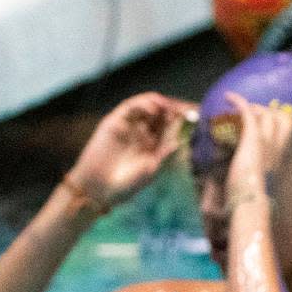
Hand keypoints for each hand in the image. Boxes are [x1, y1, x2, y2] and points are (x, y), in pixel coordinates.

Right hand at [67, 93, 189, 208]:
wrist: (98, 188)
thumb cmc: (125, 185)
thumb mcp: (150, 170)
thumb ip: (163, 155)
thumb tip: (179, 142)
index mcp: (152, 147)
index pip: (169, 129)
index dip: (180, 121)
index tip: (193, 116)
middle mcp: (141, 134)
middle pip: (159, 115)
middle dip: (171, 109)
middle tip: (182, 107)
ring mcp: (128, 126)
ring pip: (145, 108)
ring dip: (158, 104)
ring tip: (168, 105)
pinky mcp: (114, 121)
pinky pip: (129, 107)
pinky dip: (141, 103)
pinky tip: (153, 106)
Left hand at [225, 93, 291, 199]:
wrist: (253, 204)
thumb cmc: (256, 201)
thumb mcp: (263, 187)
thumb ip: (262, 179)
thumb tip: (253, 179)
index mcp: (282, 158)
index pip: (289, 131)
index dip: (280, 121)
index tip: (267, 120)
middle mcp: (278, 147)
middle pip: (284, 118)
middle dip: (269, 111)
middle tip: (253, 112)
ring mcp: (267, 141)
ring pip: (268, 113)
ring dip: (254, 107)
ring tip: (240, 107)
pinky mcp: (253, 138)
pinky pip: (248, 112)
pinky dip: (239, 101)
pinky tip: (227, 97)